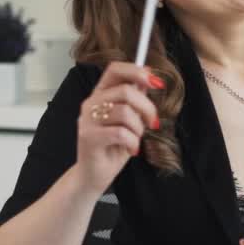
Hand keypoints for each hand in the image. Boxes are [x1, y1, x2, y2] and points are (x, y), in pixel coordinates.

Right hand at [74, 63, 162, 193]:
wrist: (93, 175)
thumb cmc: (113, 147)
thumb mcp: (129, 120)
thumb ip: (134, 100)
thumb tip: (149, 80)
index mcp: (100, 94)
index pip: (115, 69)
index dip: (137, 71)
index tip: (156, 83)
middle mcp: (91, 103)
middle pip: (126, 90)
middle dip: (147, 107)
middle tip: (152, 122)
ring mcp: (87, 120)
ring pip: (125, 113)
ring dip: (138, 129)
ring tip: (134, 139)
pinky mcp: (89, 137)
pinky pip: (121, 133)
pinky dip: (133, 142)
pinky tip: (131, 149)